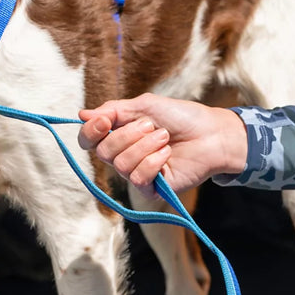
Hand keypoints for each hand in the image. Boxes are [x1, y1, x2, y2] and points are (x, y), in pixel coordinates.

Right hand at [78, 94, 247, 197]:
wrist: (211, 133)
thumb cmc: (181, 117)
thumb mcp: (144, 105)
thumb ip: (112, 110)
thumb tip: (82, 115)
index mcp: (118, 135)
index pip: (89, 140)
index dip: (90, 132)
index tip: (105, 121)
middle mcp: (123, 156)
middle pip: (104, 152)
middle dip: (128, 135)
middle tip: (151, 126)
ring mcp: (137, 173)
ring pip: (121, 165)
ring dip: (145, 146)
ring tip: (165, 138)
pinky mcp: (151, 189)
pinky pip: (138, 178)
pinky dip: (153, 162)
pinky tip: (167, 154)